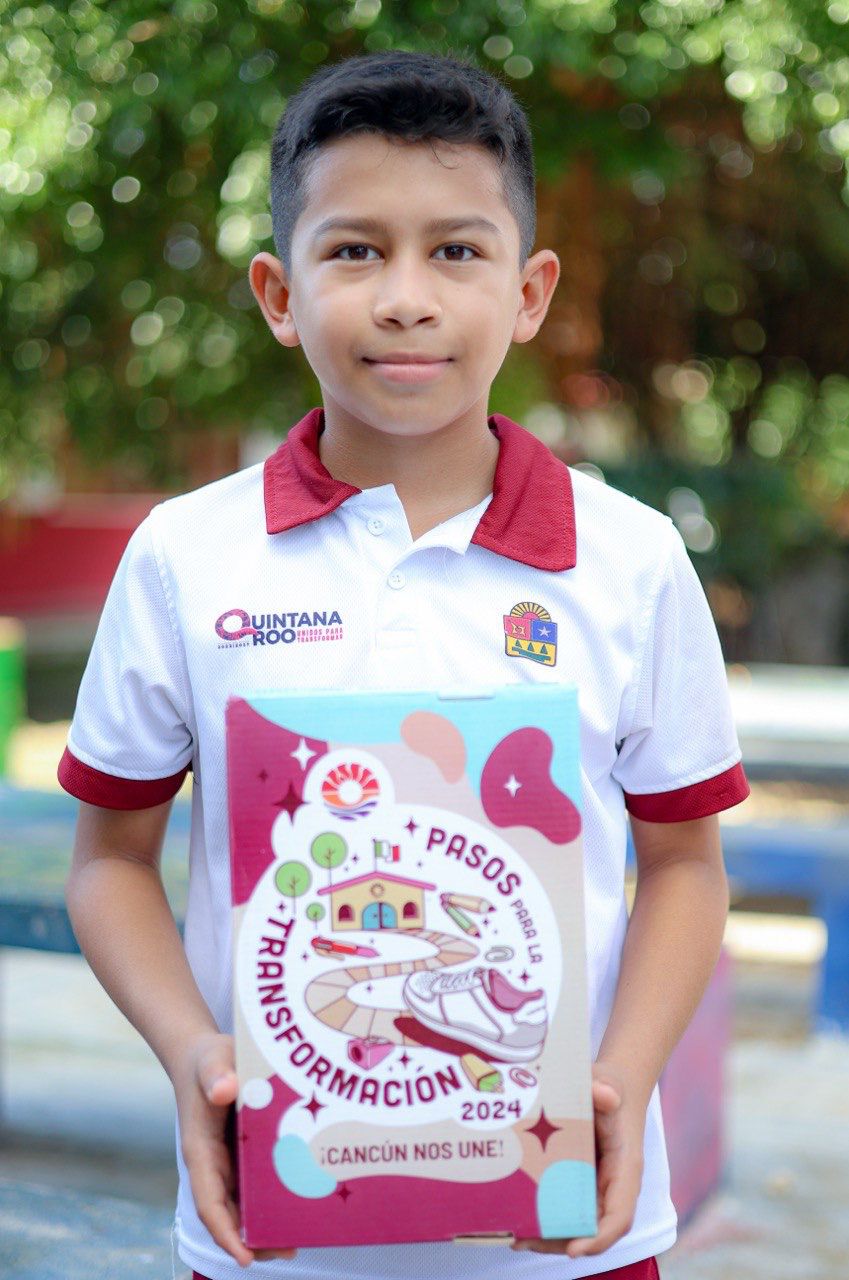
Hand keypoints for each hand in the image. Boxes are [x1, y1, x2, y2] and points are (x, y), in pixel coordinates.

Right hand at [174, 1031, 297, 1267]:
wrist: (207, 1056)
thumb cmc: (208, 1059)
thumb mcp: (211, 1060)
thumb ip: (216, 1073)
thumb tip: (225, 1089)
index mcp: (201, 1153)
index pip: (209, 1203)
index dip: (225, 1233)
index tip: (244, 1258)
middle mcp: (216, 1166)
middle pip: (232, 1214)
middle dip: (255, 1239)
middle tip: (289, 1251)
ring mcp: (232, 1164)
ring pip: (248, 1204)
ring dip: (269, 1223)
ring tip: (302, 1237)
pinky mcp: (248, 1155)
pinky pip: (262, 1183)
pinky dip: (278, 1197)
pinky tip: (306, 1201)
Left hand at [511, 1061, 644, 1257]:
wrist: (609, 1090)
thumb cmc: (611, 1089)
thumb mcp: (609, 1083)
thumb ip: (605, 1086)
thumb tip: (605, 1094)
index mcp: (625, 1170)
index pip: (619, 1216)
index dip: (599, 1237)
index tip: (574, 1249)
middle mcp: (609, 1187)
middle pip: (591, 1229)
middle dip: (559, 1241)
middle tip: (525, 1241)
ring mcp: (592, 1188)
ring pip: (574, 1223)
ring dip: (546, 1235)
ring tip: (514, 1237)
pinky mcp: (575, 1182)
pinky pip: (561, 1207)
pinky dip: (541, 1216)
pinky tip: (514, 1217)